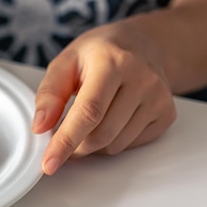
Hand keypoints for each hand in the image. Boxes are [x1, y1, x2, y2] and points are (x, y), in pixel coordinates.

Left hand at [32, 20, 176, 174]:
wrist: (142, 44)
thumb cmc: (100, 52)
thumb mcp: (66, 61)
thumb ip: (50, 93)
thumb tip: (40, 126)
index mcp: (112, 62)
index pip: (88, 112)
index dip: (66, 141)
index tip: (49, 163)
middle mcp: (142, 79)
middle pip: (101, 133)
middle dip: (75, 145)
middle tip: (61, 138)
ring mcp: (159, 98)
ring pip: (116, 144)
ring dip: (92, 145)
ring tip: (86, 121)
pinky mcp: (167, 114)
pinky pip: (131, 144)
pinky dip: (111, 141)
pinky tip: (108, 120)